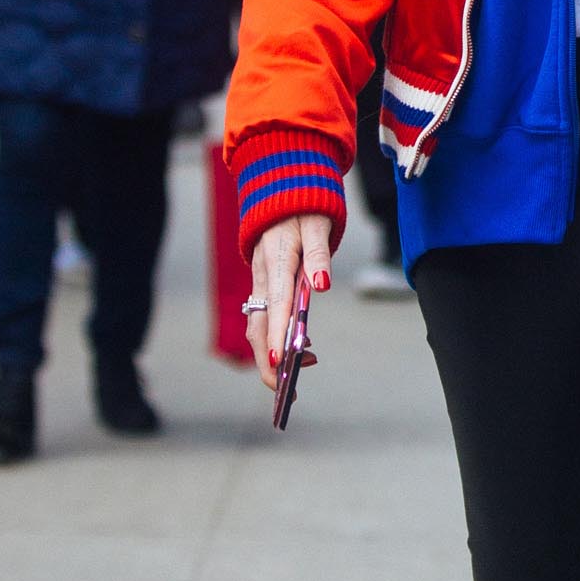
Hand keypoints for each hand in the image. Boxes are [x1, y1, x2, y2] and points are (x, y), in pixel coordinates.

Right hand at [247, 210, 334, 387]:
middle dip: (268, 362)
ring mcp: (260, 282)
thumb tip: (321, 286)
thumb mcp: (317, 225)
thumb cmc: (303, 207)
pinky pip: (264, 317)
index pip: (276, 305)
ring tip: (300, 374)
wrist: (281, 187)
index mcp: (276, 261)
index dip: (277, 336)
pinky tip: (300, 349)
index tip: (281, 365)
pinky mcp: (263, 285)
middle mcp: (262, 275)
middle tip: (287, 393)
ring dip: (272, 355)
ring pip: (258, 325)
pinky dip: (276, 338)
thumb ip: (319, 255)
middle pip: (258, 326)